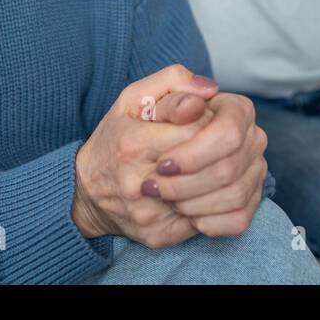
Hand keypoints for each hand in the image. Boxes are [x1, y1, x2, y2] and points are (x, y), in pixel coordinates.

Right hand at [72, 64, 219, 247]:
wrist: (86, 192)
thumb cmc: (115, 138)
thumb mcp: (133, 98)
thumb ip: (172, 82)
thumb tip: (210, 90)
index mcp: (134, 143)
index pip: (201, 129)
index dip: (215, 122)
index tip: (206, 119)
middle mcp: (140, 183)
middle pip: (218, 167)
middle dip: (230, 151)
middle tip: (221, 144)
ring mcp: (151, 214)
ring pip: (223, 198)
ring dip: (233, 177)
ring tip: (221, 164)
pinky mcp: (161, 236)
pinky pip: (217, 225)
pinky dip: (225, 204)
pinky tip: (216, 190)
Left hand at [146, 91, 268, 237]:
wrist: (134, 164)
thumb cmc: (135, 128)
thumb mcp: (141, 101)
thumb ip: (170, 89)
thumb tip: (201, 94)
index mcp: (234, 107)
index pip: (228, 132)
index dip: (193, 154)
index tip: (161, 165)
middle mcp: (252, 137)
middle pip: (230, 168)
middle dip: (186, 184)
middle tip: (153, 188)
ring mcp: (255, 171)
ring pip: (234, 195)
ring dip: (192, 203)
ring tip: (164, 198)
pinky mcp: (249, 202)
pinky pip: (238, 219)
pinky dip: (206, 222)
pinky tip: (182, 213)